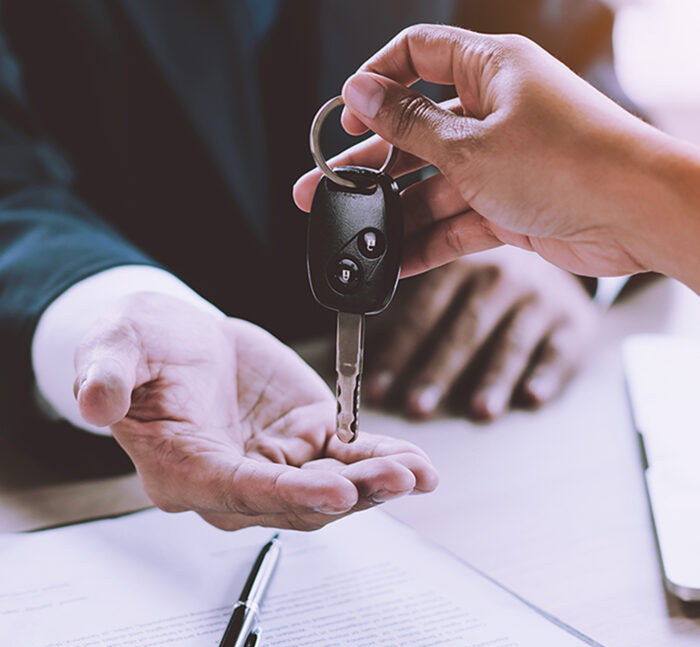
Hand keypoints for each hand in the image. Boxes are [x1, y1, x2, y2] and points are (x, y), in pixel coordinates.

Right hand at [73, 293, 436, 530]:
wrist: (180, 342)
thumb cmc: (144, 349)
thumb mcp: (115, 348)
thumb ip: (107, 376)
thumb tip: (93, 403)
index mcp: (184, 469)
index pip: (237, 492)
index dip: (286, 494)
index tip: (333, 490)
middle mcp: (234, 481)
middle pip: (296, 502)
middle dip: (348, 495)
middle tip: (395, 479)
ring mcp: (276, 464)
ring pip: (330, 488)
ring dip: (375, 484)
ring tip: (417, 472)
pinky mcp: (307, 440)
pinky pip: (347, 459)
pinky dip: (380, 461)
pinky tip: (415, 464)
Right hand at [294, 25, 699, 290]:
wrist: (635, 215)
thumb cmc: (569, 161)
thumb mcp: (469, 143)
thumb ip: (408, 124)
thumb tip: (360, 91)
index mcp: (488, 71)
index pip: (417, 56)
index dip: (375, 83)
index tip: (343, 115)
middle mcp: (493, 113)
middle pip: (414, 132)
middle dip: (369, 163)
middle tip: (325, 187)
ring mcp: (500, 162)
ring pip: (432, 185)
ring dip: (395, 213)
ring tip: (356, 235)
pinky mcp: (508, 206)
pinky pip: (455, 221)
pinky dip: (428, 242)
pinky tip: (397, 261)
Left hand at [364, 247, 598, 420]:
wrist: (563, 255)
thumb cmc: (494, 278)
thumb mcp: (458, 274)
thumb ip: (418, 301)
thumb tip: (360, 335)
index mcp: (461, 265)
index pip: (423, 312)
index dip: (399, 352)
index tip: (379, 388)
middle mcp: (502, 278)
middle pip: (463, 331)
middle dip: (438, 371)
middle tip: (417, 406)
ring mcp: (541, 299)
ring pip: (511, 343)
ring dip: (493, 379)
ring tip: (477, 411)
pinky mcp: (574, 322)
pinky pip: (559, 351)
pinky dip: (547, 375)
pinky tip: (531, 398)